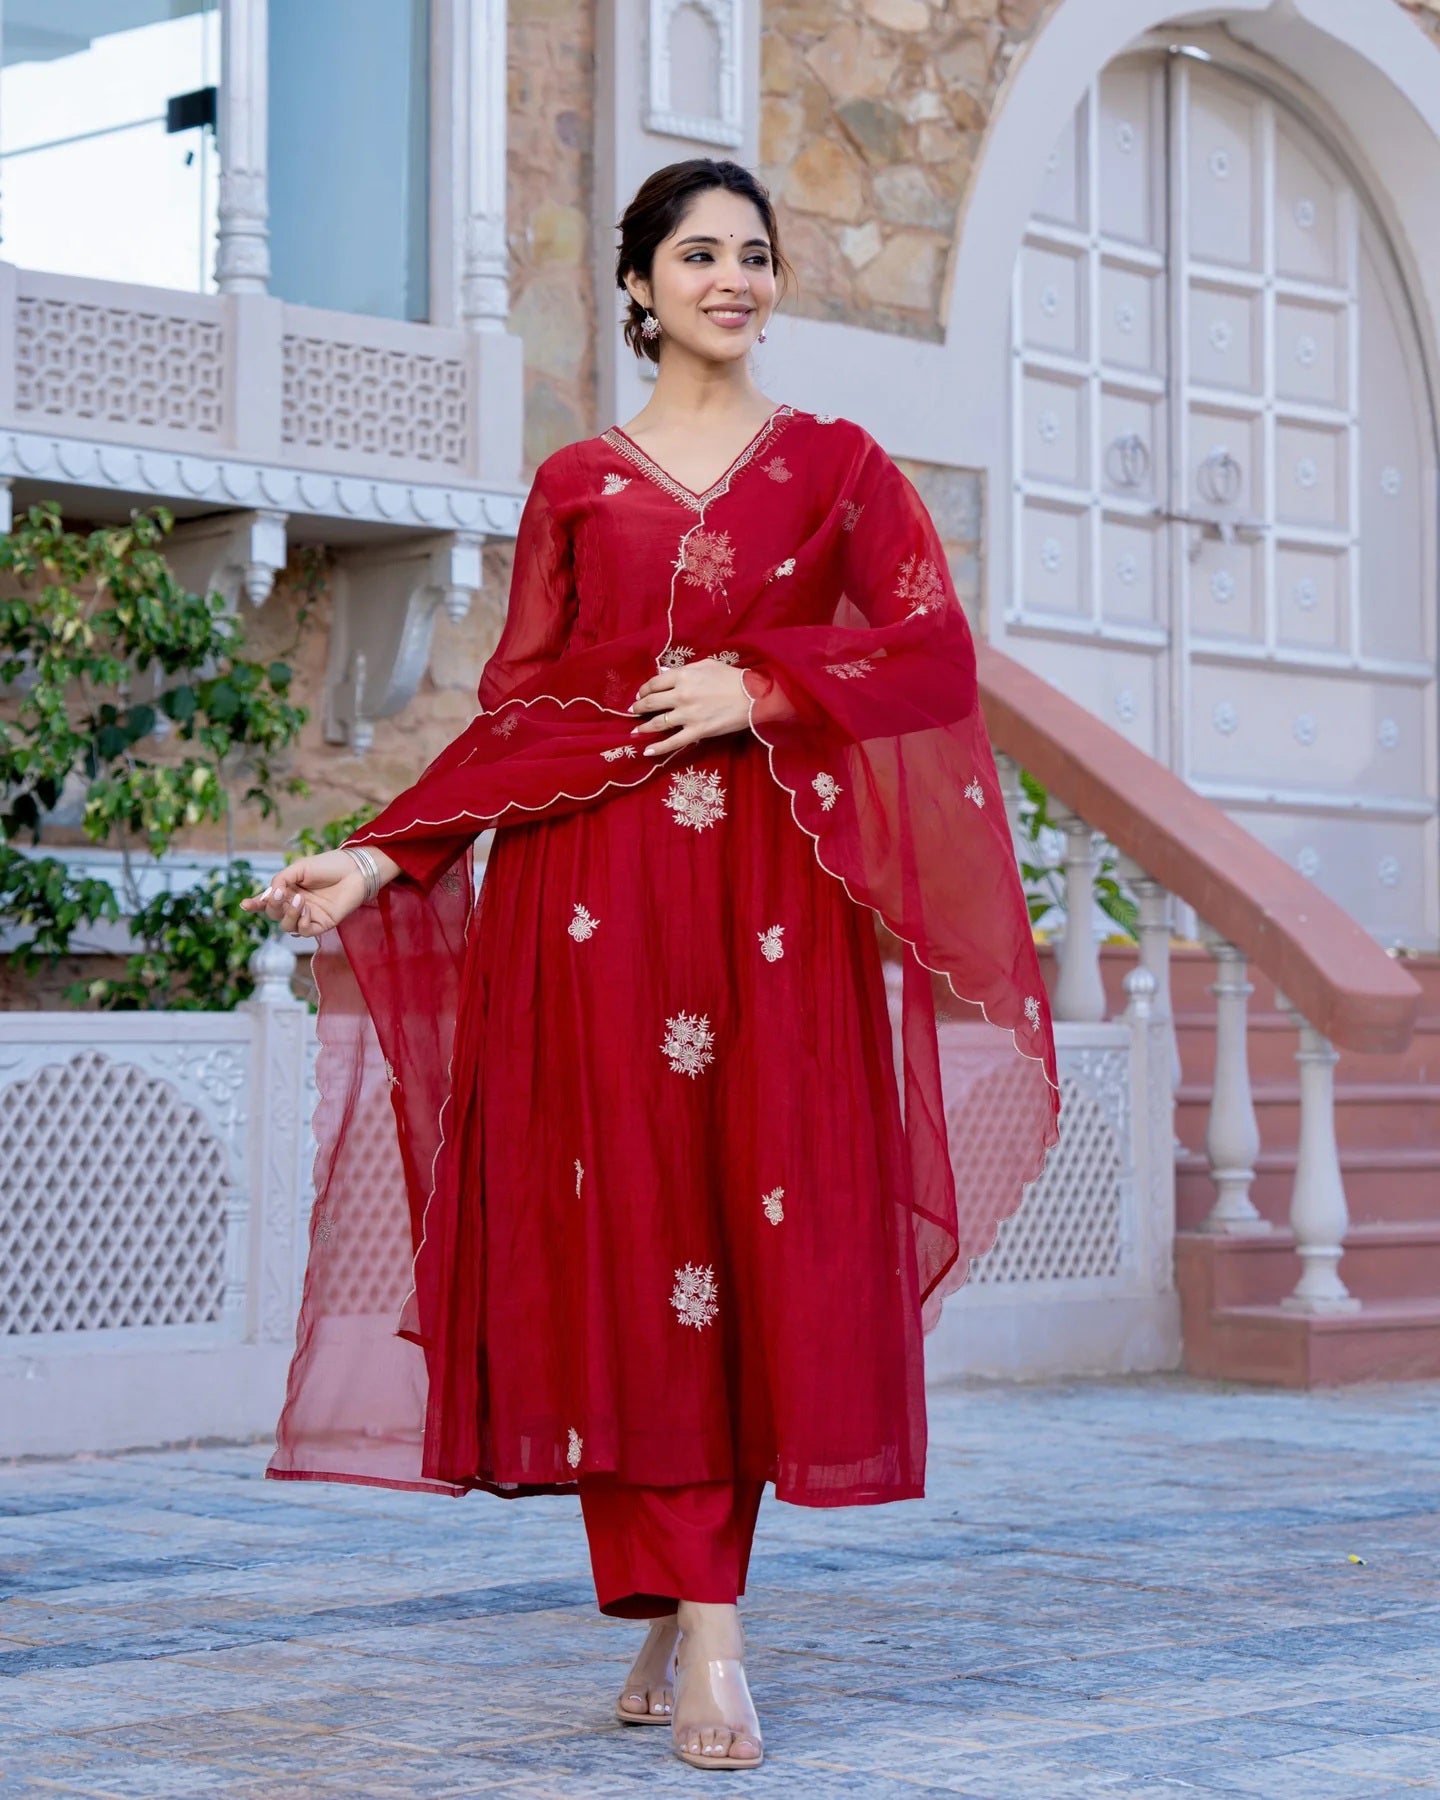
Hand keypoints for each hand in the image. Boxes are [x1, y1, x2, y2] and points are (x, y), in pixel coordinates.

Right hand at [240, 847, 398, 938]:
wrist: (355, 870)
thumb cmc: (328, 865)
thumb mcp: (299, 868)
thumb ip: (281, 879)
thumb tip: (268, 894)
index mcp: (288, 889)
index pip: (268, 901)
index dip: (256, 904)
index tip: (246, 905)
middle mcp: (296, 904)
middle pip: (274, 914)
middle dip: (274, 906)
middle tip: (281, 894)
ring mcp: (308, 915)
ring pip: (286, 925)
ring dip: (289, 914)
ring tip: (301, 900)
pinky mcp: (322, 924)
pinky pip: (304, 932)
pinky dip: (301, 923)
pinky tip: (306, 910)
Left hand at [629, 659, 751, 756]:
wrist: (753, 697)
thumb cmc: (732, 678)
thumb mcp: (707, 665)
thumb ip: (683, 669)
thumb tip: (663, 672)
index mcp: (683, 676)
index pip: (654, 683)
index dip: (644, 689)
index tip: (641, 694)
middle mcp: (681, 695)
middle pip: (652, 702)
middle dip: (639, 707)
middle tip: (633, 711)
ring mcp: (688, 715)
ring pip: (657, 723)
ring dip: (643, 727)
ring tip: (635, 731)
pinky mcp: (697, 731)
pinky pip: (673, 742)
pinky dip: (658, 748)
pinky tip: (647, 752)